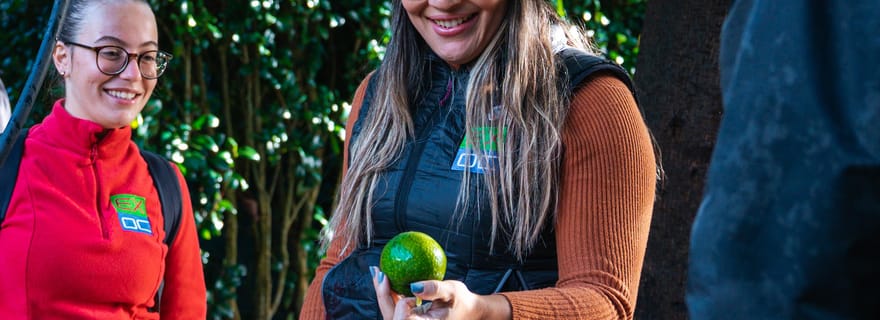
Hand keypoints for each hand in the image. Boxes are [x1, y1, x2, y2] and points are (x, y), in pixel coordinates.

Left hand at [370, 266, 511, 319]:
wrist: (468, 311)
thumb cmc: (462, 301)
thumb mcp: (452, 291)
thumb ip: (434, 289)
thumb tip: (414, 286)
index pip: (405, 319)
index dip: (403, 304)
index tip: (411, 286)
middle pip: (391, 316)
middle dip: (382, 294)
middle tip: (379, 272)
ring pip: (389, 311)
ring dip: (382, 292)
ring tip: (377, 271)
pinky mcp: (409, 316)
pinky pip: (394, 306)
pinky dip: (388, 291)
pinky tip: (386, 275)